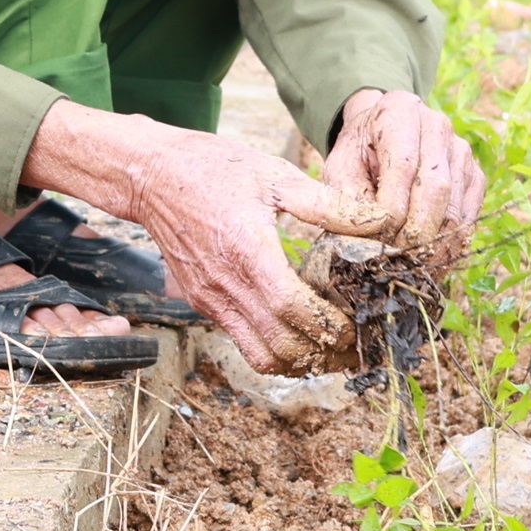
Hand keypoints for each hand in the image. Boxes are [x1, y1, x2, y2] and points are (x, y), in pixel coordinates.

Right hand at [21, 99, 384, 372]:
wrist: (152, 176)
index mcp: (247, 249)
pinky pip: (242, 341)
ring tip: (329, 348)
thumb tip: (377, 221)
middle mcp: (226, 284)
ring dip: (298, 361)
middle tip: (353, 345)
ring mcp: (211, 299)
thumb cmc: (213, 169)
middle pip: (280, 346)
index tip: (356, 324)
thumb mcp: (274, 174)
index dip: (328, 326)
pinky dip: (274, 348)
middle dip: (322, 353)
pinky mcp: (203, 303)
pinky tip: (297, 332)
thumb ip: (327, 204)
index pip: (291, 309)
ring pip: (260, 355)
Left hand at [324, 88, 484, 264]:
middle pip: (436, 190)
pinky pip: (468, 218)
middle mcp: (437, 126)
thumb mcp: (338, 169)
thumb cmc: (358, 155)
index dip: (389, 212)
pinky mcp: (474, 176)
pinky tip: (429, 264)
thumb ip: (338, 203)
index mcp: (399, 112)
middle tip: (392, 265)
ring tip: (409, 271)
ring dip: (433, 248)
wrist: (382, 136)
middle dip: (413, 235)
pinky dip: (450, 247)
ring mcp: (461, 152)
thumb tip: (348, 245)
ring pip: (456, 210)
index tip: (372, 242)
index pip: (403, 166)